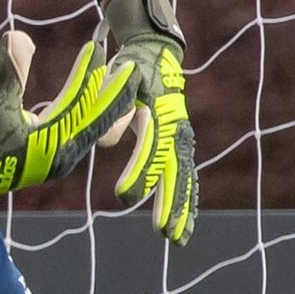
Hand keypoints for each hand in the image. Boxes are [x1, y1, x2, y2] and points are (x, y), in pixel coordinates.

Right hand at [0, 31, 133, 198]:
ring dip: (96, 95)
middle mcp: (63, 153)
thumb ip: (8, 71)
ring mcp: (56, 153)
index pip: (90, 111)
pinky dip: (79, 104)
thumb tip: (21, 36)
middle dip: (111, 90)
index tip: (112, 58)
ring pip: (86, 120)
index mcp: (57, 146)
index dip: (102, 82)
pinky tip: (80, 90)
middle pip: (96, 118)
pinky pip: (73, 124)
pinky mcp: (47, 150)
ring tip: (104, 70)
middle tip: (126, 64)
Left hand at [100, 0, 196, 244]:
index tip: (122, 196)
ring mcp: (182, 137)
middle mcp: (177, 128)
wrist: (155, 54)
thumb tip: (108, 142)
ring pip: (184, 178)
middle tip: (162, 233)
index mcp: (160, 113)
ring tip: (177, 239)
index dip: (139, 173)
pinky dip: (186, 200)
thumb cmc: (130, 68)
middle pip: (174, 171)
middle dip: (169, 203)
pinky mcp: (180, 143)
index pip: (150, 149)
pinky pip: (186, 175)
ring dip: (181, 209)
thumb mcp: (119, 80)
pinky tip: (184, 226)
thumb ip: (113, 109)